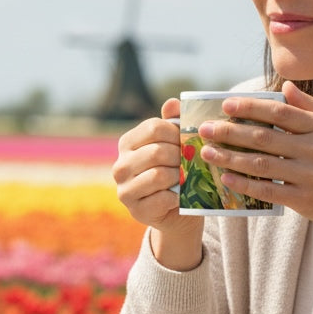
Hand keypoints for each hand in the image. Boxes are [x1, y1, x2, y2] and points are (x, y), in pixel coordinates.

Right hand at [112, 98, 203, 269]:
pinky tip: (181, 195)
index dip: (177, 133)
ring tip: (186, 177)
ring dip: (179, 176)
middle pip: (157, 151)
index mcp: (128, 143)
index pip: (154, 128)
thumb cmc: (176, 171)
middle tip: (192, 162)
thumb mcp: (176, 145)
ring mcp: (124, 189)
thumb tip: (172, 103)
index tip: (189, 142)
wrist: (176, 210)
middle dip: (180, 156)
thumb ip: (174, 123)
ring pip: (158, 175)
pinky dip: (177, 196)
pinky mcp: (135, 210)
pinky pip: (162, 198)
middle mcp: (120, 165)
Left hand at [199, 82, 312, 256]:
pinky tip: (226, 177)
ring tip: (208, 152)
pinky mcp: (305, 200)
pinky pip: (268, 190)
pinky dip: (245, 183)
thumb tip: (287, 87)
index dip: (251, 107)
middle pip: (264, 137)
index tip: (227, 105)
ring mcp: (310, 176)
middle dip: (231, 131)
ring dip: (230, 157)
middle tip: (206, 129)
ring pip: (261, 163)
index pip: (280, 112)